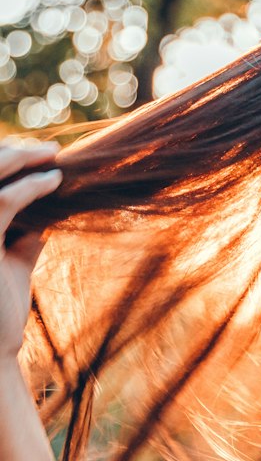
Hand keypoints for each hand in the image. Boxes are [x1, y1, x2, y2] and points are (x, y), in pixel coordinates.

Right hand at [0, 140, 62, 362]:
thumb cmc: (2, 310)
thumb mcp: (12, 262)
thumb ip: (22, 234)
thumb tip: (46, 210)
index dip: (2, 158)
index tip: (37, 154)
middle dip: (10, 152)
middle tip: (47, 150)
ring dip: (22, 159)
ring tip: (52, 157)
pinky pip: (3, 201)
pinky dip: (32, 186)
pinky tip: (54, 180)